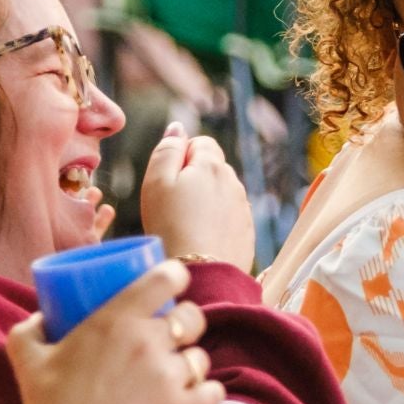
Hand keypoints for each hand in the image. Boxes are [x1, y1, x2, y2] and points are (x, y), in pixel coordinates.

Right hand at [7, 261, 223, 403]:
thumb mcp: (26, 357)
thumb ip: (30, 328)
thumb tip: (43, 316)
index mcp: (117, 318)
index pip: (167, 278)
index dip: (175, 276)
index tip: (171, 285)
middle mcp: (150, 341)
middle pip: (193, 317)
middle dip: (185, 323)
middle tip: (169, 337)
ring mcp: (170, 376)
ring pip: (201, 357)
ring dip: (190, 363)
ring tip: (172, 375)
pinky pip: (214, 391)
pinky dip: (206, 394)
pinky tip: (193, 396)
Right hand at [139, 123, 254, 268]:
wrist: (201, 275)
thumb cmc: (171, 228)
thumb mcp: (156, 182)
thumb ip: (166, 150)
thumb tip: (177, 128)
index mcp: (212, 165)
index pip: (200, 143)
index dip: (180, 159)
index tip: (169, 183)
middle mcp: (234, 182)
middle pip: (211, 169)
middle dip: (194, 180)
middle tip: (173, 207)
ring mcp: (243, 208)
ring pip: (221, 195)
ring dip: (205, 203)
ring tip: (186, 227)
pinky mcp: (246, 233)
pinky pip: (228, 219)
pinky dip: (215, 224)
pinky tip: (201, 241)